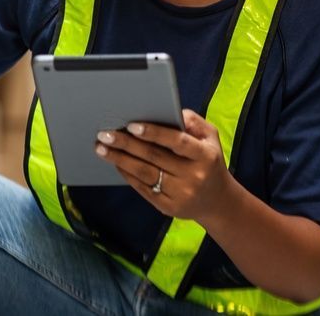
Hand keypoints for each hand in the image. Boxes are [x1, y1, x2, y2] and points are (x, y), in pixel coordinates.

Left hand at [96, 109, 234, 222]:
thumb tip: (167, 112)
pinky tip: (116, 163)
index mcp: (205, 155)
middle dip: (126, 144)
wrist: (217, 201)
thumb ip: (192, 121)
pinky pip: (143, 189)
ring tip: (101, 148)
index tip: (131, 125)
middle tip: (104, 133)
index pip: (177, 141)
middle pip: (154, 157)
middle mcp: (193, 176)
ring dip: (120, 159)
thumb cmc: (208, 160)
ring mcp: (181, 194)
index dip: (154, 133)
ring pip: (144, 173)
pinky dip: (127, 174)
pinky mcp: (169, 207)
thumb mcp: (210, 137)